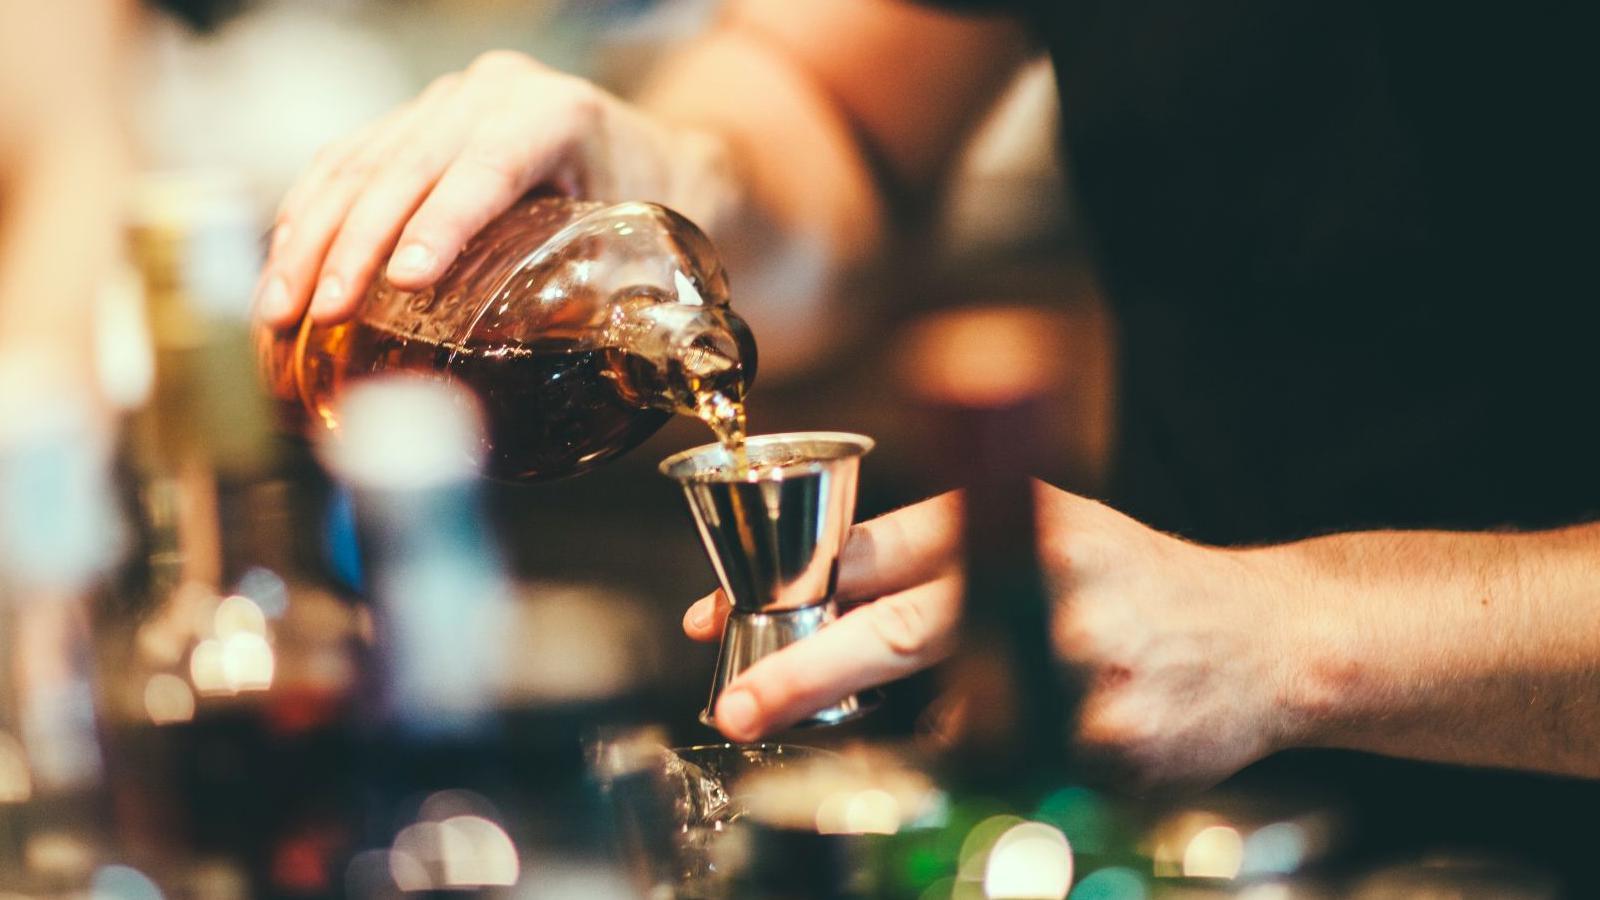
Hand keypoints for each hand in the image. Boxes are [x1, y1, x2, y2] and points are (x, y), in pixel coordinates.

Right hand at [253, 50, 737, 328]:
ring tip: (280, 308)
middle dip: (352, 245)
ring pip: (359, 162)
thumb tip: (551, 378)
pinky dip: (308, 219)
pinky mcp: (414, 123)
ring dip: (310, 238)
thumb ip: (606, 296)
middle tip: (320, 314)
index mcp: (559, 114)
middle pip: (406, 164)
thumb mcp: (652, 246)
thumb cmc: (662, 208)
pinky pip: (344, 164)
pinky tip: (284, 271)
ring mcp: (448, 103)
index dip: (441, 222)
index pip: (489, 166)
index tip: (405, 281)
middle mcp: (494, 95)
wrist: (663, 162)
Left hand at [682, 483, 1307, 791]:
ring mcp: (1081, 671)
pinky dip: (1001, 766)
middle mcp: (1048, 582)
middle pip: (897, 632)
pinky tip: (1052, 735)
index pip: (879, 548)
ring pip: (946, 727)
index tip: (721, 620)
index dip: (791, 586)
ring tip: (1017, 702)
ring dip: (930, 736)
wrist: (1268, 640)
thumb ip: (940, 556)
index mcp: (1019, 517)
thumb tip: (817, 602)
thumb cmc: (1132, 582)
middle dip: (804, 676)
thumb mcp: (1042, 529)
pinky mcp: (1110, 748)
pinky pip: (1009, 774)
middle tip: (738, 710)